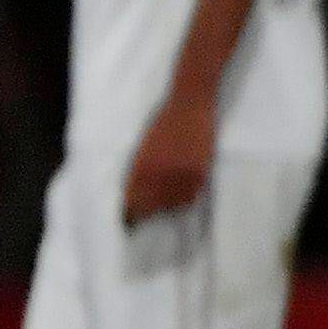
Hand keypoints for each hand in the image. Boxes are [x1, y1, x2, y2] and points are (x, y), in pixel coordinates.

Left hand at [122, 87, 214, 224]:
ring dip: (167, 208)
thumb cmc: (165, 122)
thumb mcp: (145, 147)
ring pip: (173, 203)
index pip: (134, 199)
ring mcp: (180, 174)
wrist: (189, 104)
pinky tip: (180, 199)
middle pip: (152, 205)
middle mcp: (159, 173)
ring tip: (164, 209)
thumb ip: (140, 171)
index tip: (128, 224)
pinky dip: (184, 200)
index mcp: (141, 166)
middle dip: (147, 214)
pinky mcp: (199, 172)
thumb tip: (136, 194)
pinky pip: (190, 196)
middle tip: (144, 221)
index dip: (131, 213)